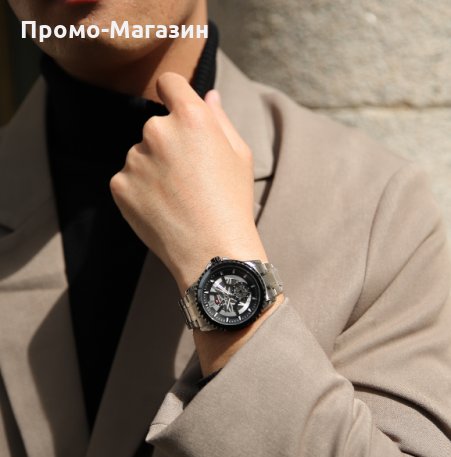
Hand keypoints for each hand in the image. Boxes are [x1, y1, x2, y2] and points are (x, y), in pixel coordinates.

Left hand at [110, 72, 268, 294]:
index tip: (177, 109)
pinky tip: (162, 210)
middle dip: (169, 144)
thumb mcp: (239, 156)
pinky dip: (140, 192)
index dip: (174, 93)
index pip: (169, 82)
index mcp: (191, 117)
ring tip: (177, 200)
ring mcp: (134, 159)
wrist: (212, 253)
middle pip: (156, 126)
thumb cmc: (232, 203)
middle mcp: (157, 130)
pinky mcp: (119, 185)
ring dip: (153, 169)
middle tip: (189, 178)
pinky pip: (128, 179)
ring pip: (141, 155)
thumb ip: (220, 120)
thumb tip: (207, 95)